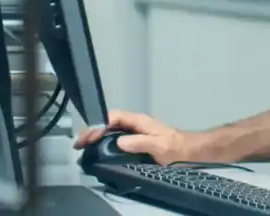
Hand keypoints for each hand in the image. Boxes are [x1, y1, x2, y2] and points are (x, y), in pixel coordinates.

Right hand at [73, 110, 194, 164]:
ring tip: (84, 145)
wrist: (190, 151)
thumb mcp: (158, 145)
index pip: (113, 117)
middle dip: (93, 130)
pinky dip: (105, 142)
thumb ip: (139, 142)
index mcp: (139, 120)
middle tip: (79, 142)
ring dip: (97, 136)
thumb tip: (119, 141)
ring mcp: (136, 131)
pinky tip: (99, 149)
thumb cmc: (176, 147)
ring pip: (112, 129)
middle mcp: (136, 123)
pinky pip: (117, 137)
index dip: (98, 124)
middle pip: (109, 122)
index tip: (88, 135)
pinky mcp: (137, 140)